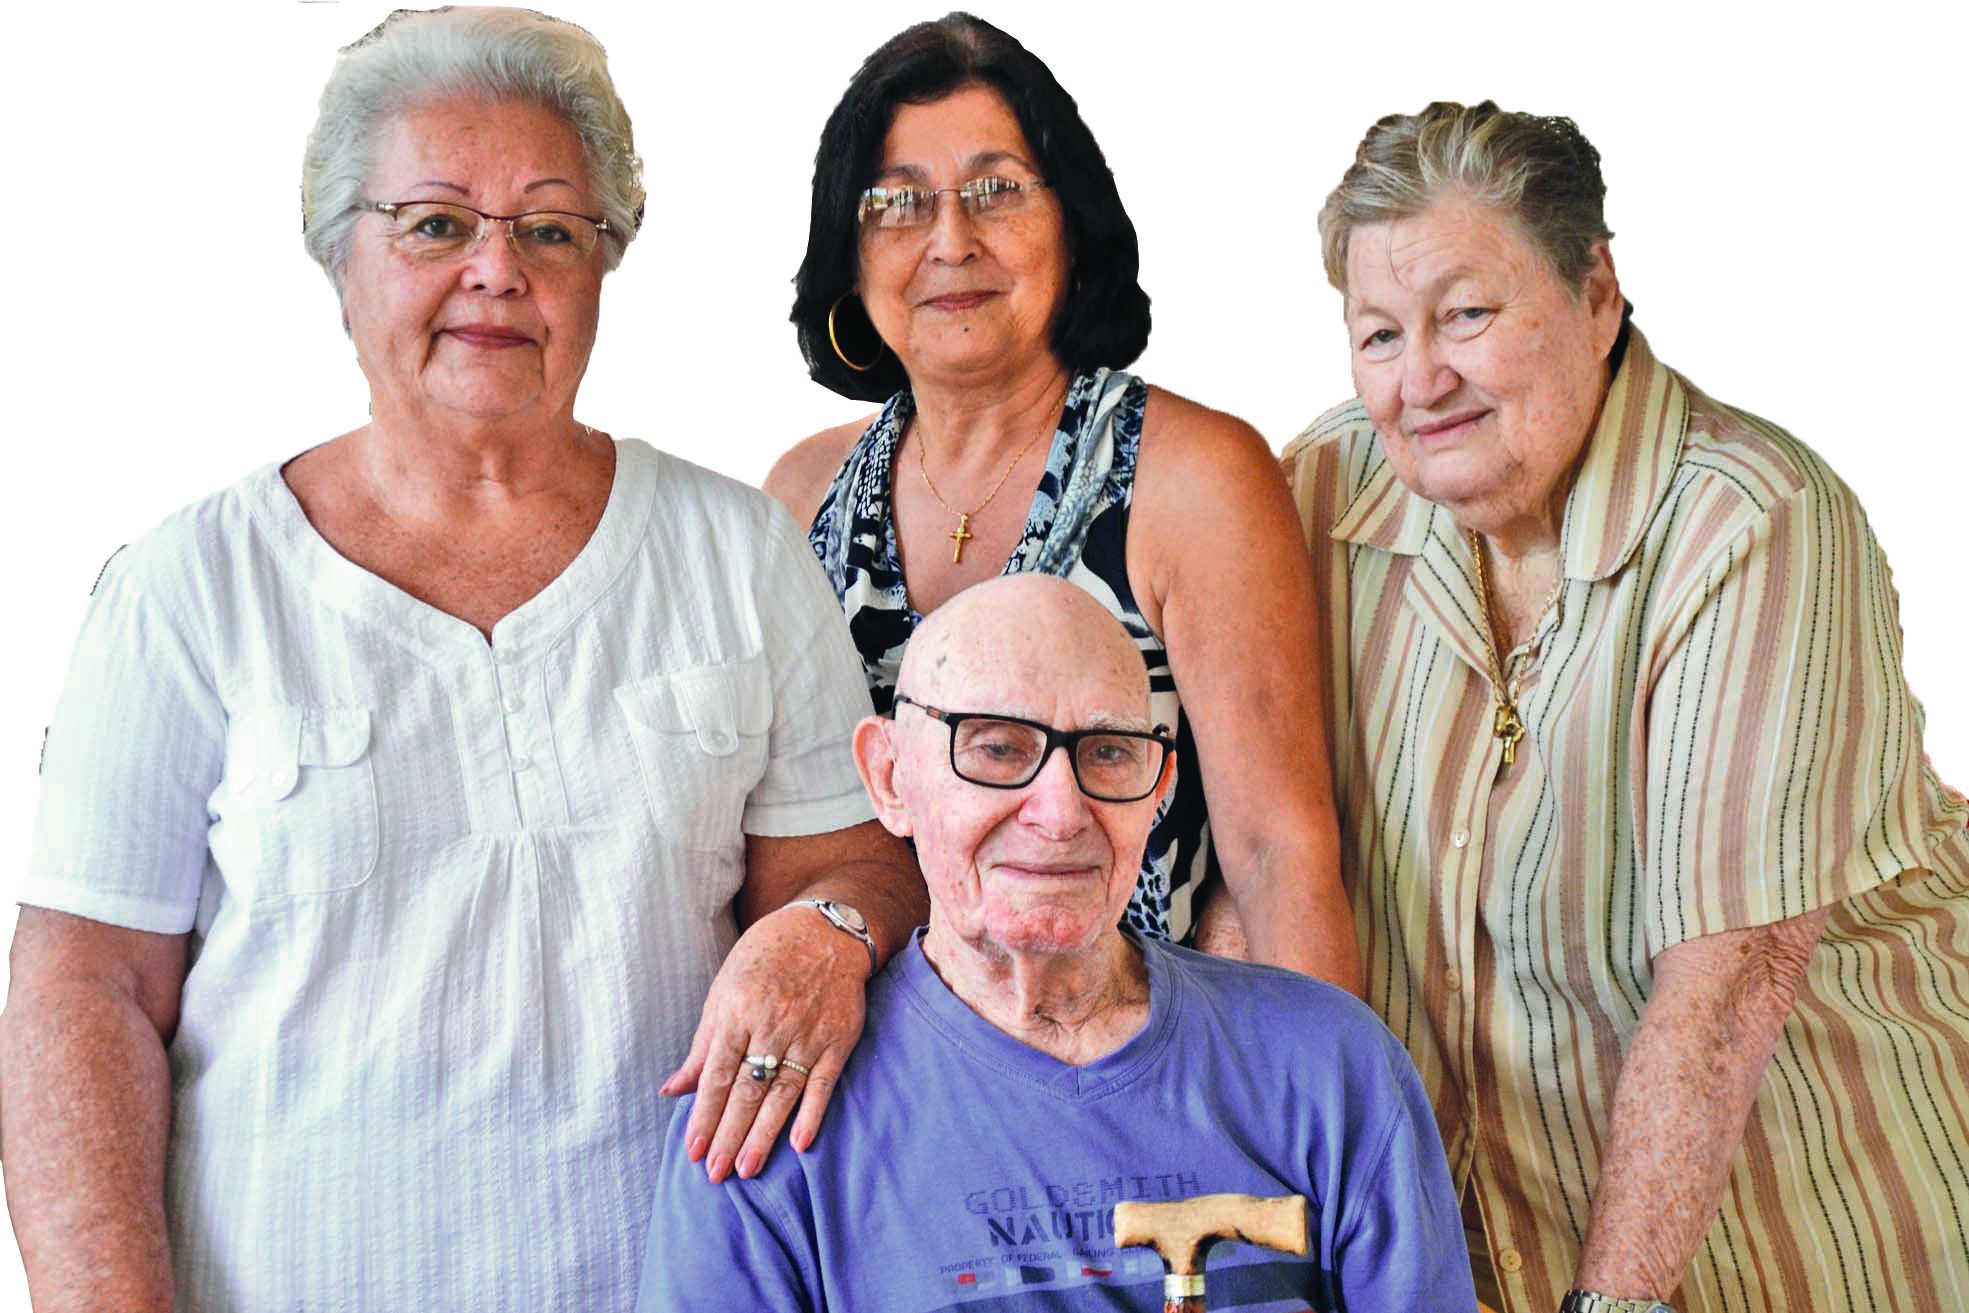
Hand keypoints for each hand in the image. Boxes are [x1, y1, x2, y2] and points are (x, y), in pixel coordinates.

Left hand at [660, 903, 869, 1180]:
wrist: (825, 930)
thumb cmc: (765, 959)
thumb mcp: (724, 992)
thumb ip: (703, 1046)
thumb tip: (673, 1089)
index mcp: (739, 1011)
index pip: (718, 1074)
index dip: (705, 1115)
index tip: (692, 1149)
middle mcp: (773, 1024)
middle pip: (748, 1090)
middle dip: (729, 1134)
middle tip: (714, 1173)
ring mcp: (808, 1033)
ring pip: (783, 1093)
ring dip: (764, 1134)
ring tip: (747, 1167)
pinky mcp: (839, 1040)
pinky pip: (824, 1083)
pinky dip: (813, 1113)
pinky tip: (800, 1143)